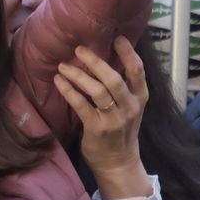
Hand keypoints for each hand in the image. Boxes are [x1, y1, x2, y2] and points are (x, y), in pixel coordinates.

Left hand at [54, 37, 149, 198]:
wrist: (118, 162)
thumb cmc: (121, 130)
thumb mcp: (130, 106)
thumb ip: (123, 86)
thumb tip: (105, 57)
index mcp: (140, 97)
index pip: (137, 70)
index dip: (128, 52)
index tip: (117, 37)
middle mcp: (130, 106)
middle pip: (114, 79)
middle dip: (96, 62)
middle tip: (80, 49)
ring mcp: (114, 119)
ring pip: (97, 91)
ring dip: (78, 76)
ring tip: (63, 66)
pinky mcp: (97, 128)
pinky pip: (81, 105)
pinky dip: (69, 90)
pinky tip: (59, 81)